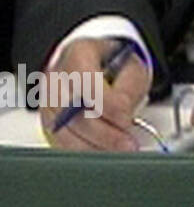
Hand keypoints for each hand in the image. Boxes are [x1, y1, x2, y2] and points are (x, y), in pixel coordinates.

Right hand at [39, 37, 148, 151]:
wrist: (99, 68)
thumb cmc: (116, 67)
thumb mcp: (132, 68)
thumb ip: (128, 89)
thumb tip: (122, 114)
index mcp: (79, 54)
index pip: (85, 81)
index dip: (106, 105)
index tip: (126, 118)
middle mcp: (57, 77)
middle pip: (71, 111)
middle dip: (103, 132)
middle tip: (127, 143)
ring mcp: (48, 101)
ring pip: (63, 131)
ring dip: (93, 146)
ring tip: (118, 151)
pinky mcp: (48, 122)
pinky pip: (60, 142)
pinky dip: (83, 151)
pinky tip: (103, 152)